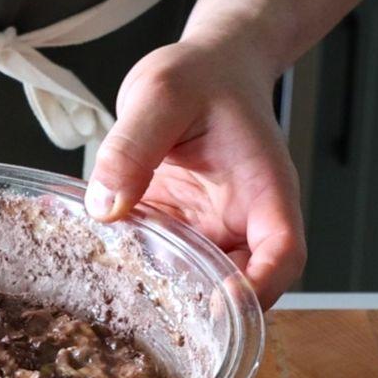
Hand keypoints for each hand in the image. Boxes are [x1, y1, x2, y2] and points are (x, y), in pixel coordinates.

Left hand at [85, 38, 305, 307]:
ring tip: (113, 290)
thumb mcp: (161, 95)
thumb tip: (105, 206)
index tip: (220, 302)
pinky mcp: (176, 229)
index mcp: (262, 189)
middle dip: (200, 306)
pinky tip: (94, 262)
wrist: (205, 68)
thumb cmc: (202, 75)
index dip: (259, 288)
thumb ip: (132, 147)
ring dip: (158, 292)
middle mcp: (240, 219)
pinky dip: (132, 268)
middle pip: (239, 284)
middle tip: (148, 308)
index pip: (282, 254)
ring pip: (194, 281)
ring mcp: (208, 229)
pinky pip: (159, 261)